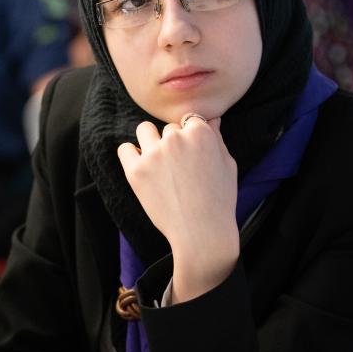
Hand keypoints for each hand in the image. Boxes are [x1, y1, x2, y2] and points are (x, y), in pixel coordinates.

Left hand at [117, 115, 238, 302]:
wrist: (202, 232)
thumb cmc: (220, 200)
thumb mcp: (227, 164)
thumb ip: (216, 138)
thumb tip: (211, 119)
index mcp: (200, 132)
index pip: (189, 120)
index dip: (191, 137)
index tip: (192, 156)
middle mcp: (175, 138)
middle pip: (168, 129)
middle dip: (173, 144)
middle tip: (179, 170)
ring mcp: (154, 153)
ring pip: (145, 130)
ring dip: (151, 141)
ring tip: (159, 164)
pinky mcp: (136, 170)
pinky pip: (124, 149)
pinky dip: (131, 155)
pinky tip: (142, 167)